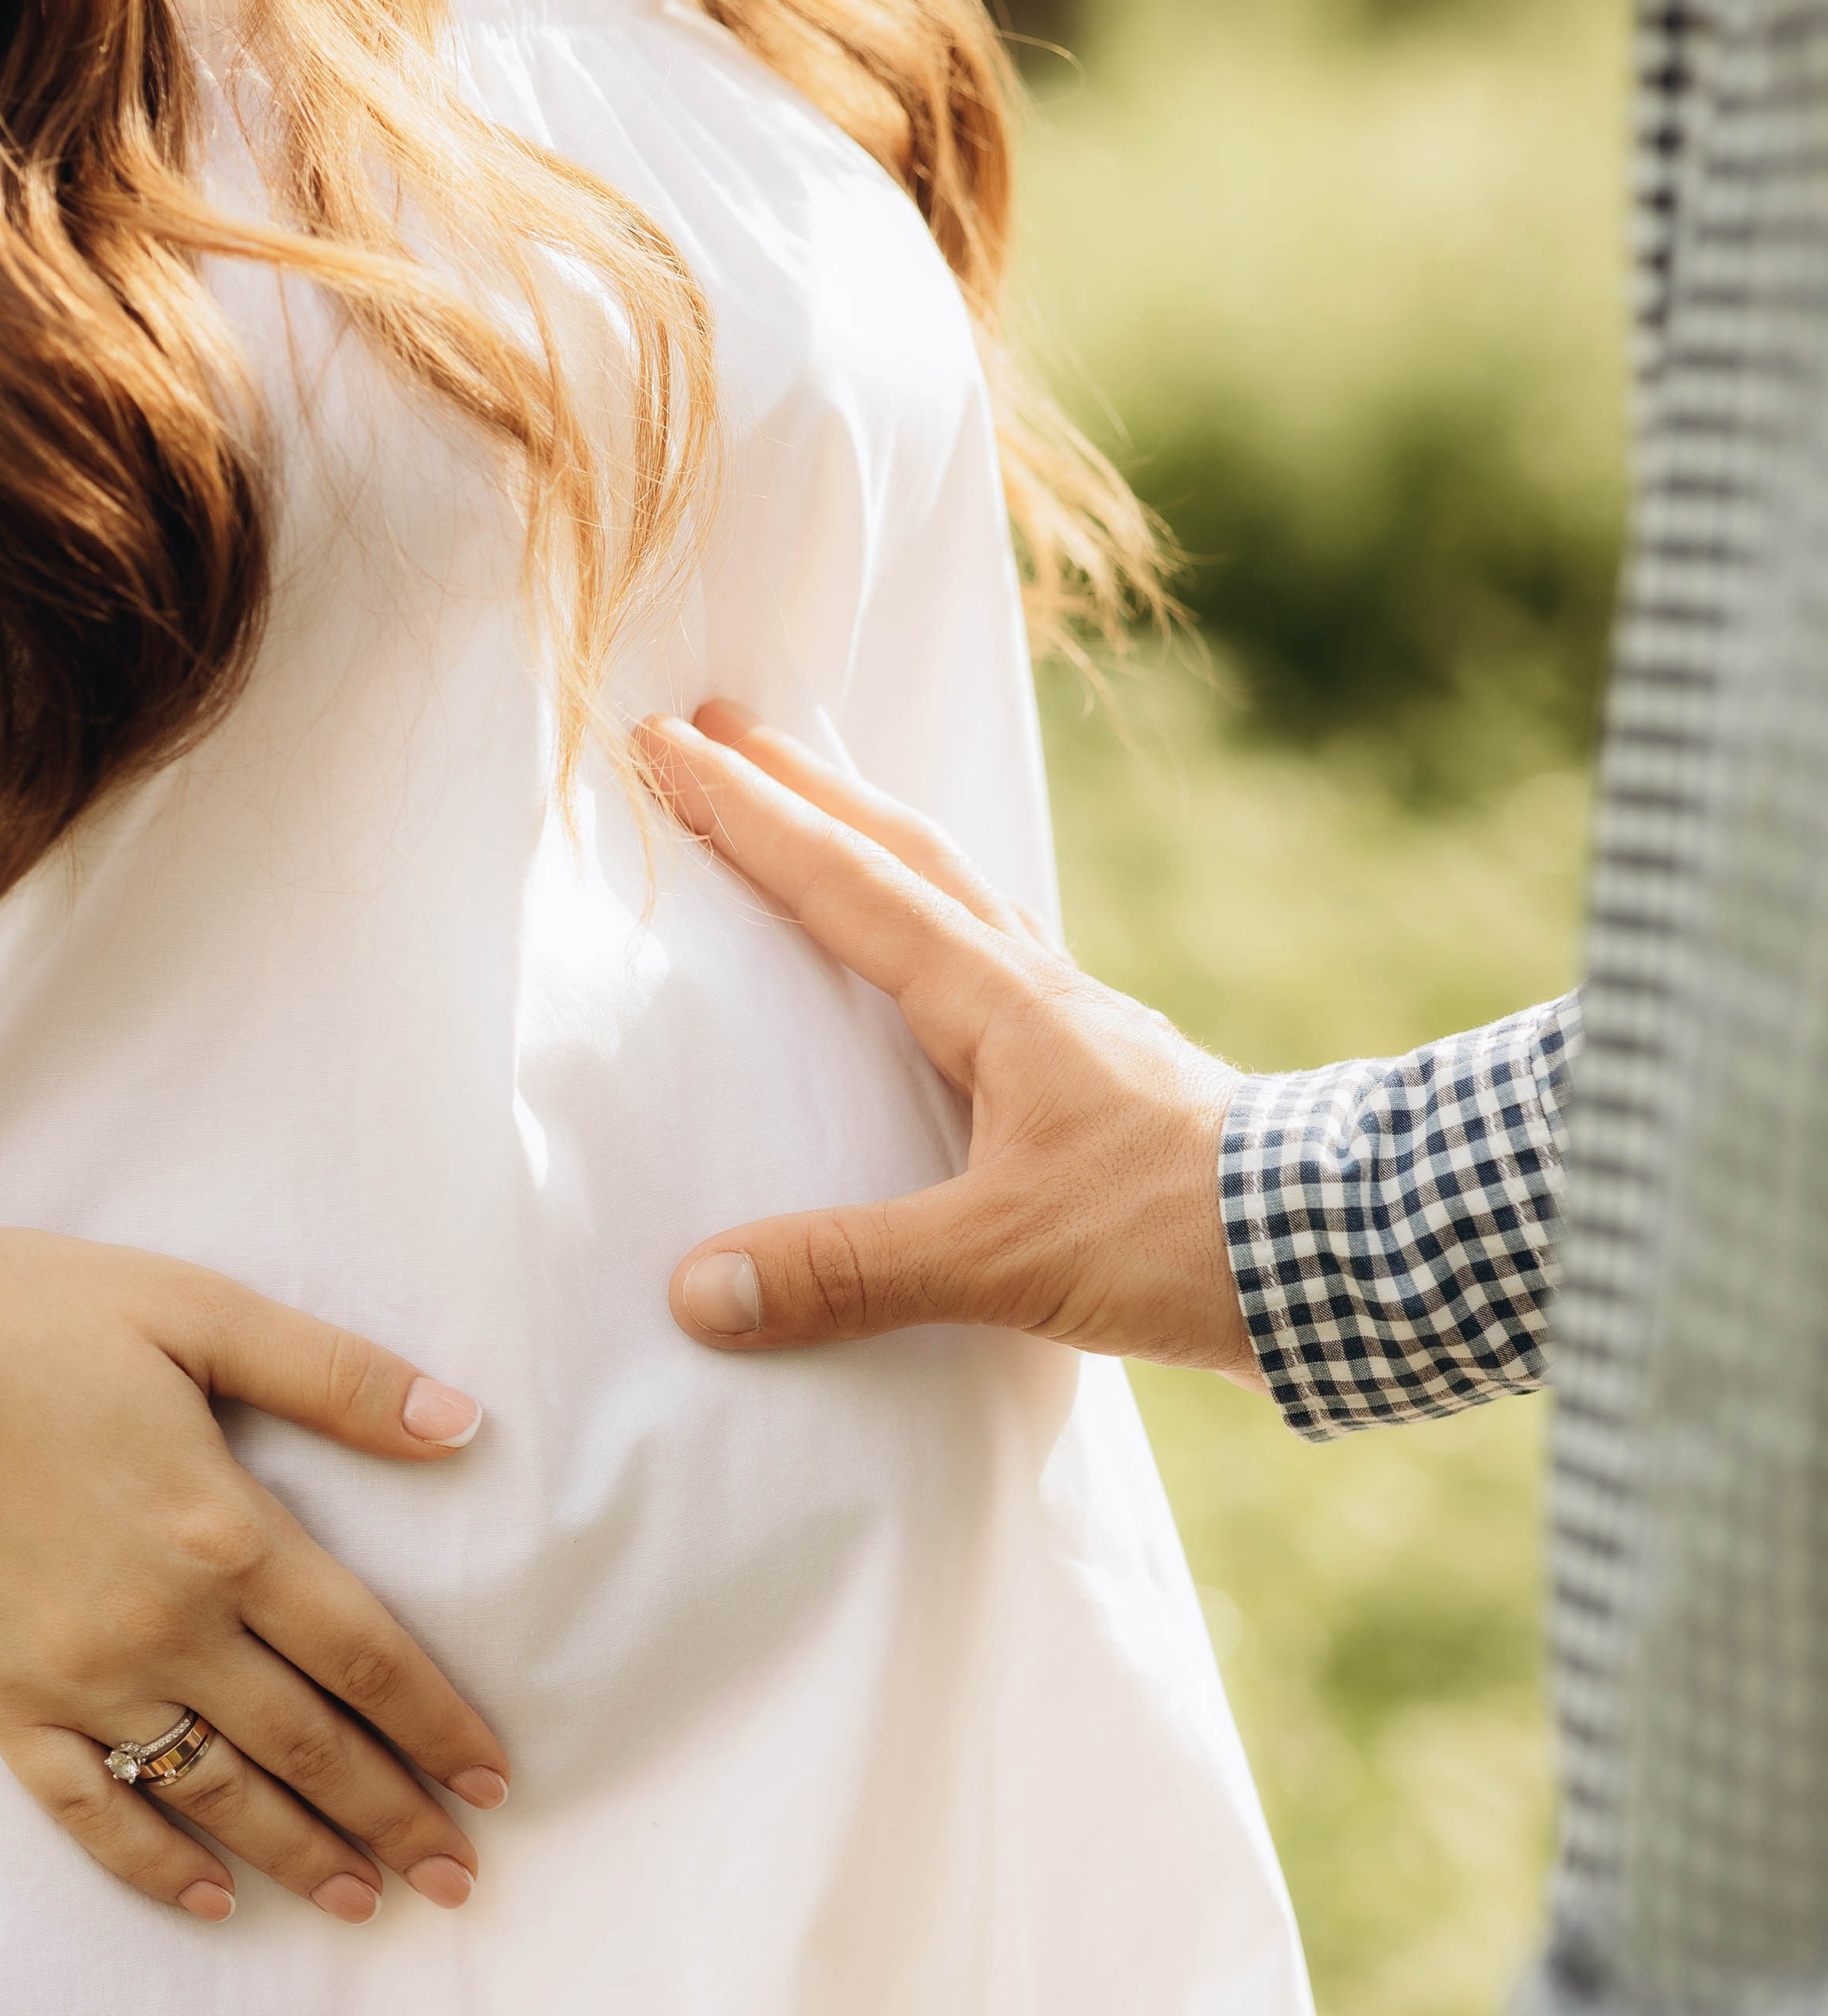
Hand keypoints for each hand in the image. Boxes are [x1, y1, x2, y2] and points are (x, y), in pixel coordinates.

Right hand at [0, 1190, 508, 1922]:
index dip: (440, 1727)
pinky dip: (151, 1863)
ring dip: (299, 1855)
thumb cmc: (25, 1318)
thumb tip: (463, 1423)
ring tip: (365, 1901)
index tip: (496, 1783)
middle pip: (311, 1747)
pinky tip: (209, 1899)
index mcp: (228, 1534)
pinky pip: (87, 1808)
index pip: (368, 1658)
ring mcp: (77, 1676)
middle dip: (395, 1819)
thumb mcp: (197, 1309)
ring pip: (214, 1793)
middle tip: (461, 1880)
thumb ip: (336, 1376)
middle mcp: (165, 1627)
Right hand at [640, 703, 1262, 1379]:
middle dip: (804, 786)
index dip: (752, 814)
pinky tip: (925, 969)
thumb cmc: (1182, 1239)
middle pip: (906, 853)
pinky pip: (991, 966)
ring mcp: (1079, 1029)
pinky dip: (931, 930)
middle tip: (717, 724)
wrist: (1348, 1254)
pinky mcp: (1107, 1080)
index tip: (667, 740)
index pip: (850, 885)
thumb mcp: (1004, 1260)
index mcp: (1003, 1004)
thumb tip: (696, 1291)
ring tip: (807, 809)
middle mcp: (1038, 991)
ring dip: (869, 841)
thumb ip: (851, 1272)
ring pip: (955, 897)